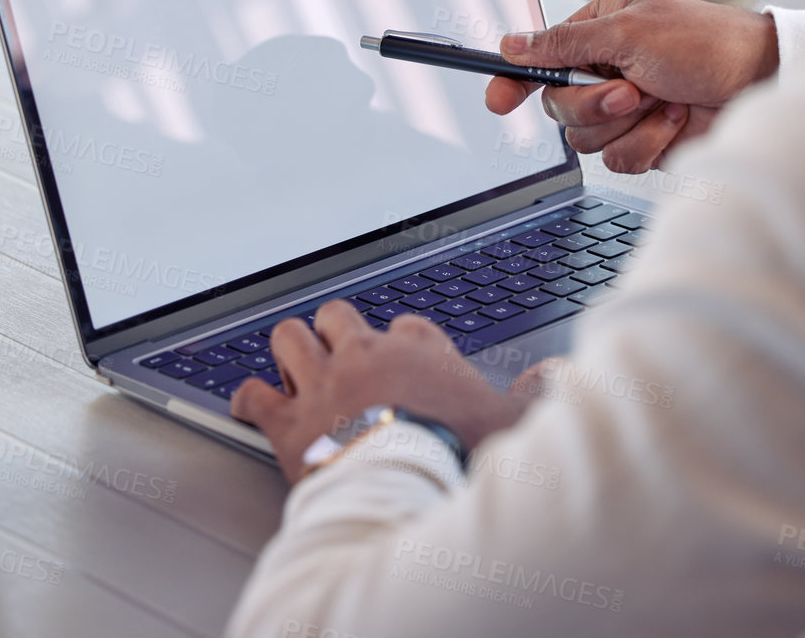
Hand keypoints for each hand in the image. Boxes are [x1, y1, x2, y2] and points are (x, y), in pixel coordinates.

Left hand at [230, 300, 541, 483]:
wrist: (406, 488)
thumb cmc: (459, 454)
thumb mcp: (511, 422)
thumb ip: (533, 394)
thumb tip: (554, 375)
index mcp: (416, 350)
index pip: (405, 324)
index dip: (401, 344)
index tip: (404, 363)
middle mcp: (364, 355)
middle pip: (336, 316)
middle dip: (333, 334)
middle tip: (339, 359)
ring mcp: (321, 384)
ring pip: (288, 338)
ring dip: (289, 353)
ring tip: (297, 370)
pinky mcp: (288, 422)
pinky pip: (252, 393)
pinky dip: (249, 398)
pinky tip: (254, 404)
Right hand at [485, 0, 778, 172]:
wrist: (760, 83)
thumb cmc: (706, 42)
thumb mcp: (629, 30)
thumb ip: (565, 43)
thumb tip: (513, 43)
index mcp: (599, 31)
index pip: (541, 57)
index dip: (514, 80)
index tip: (497, 101)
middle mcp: (608, 69)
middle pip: (558, 106)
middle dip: (593, 104)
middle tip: (631, 90)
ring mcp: (627, 107)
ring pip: (586, 138)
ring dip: (627, 123)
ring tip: (664, 101)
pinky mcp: (646, 140)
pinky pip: (618, 159)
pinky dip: (648, 142)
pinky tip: (675, 120)